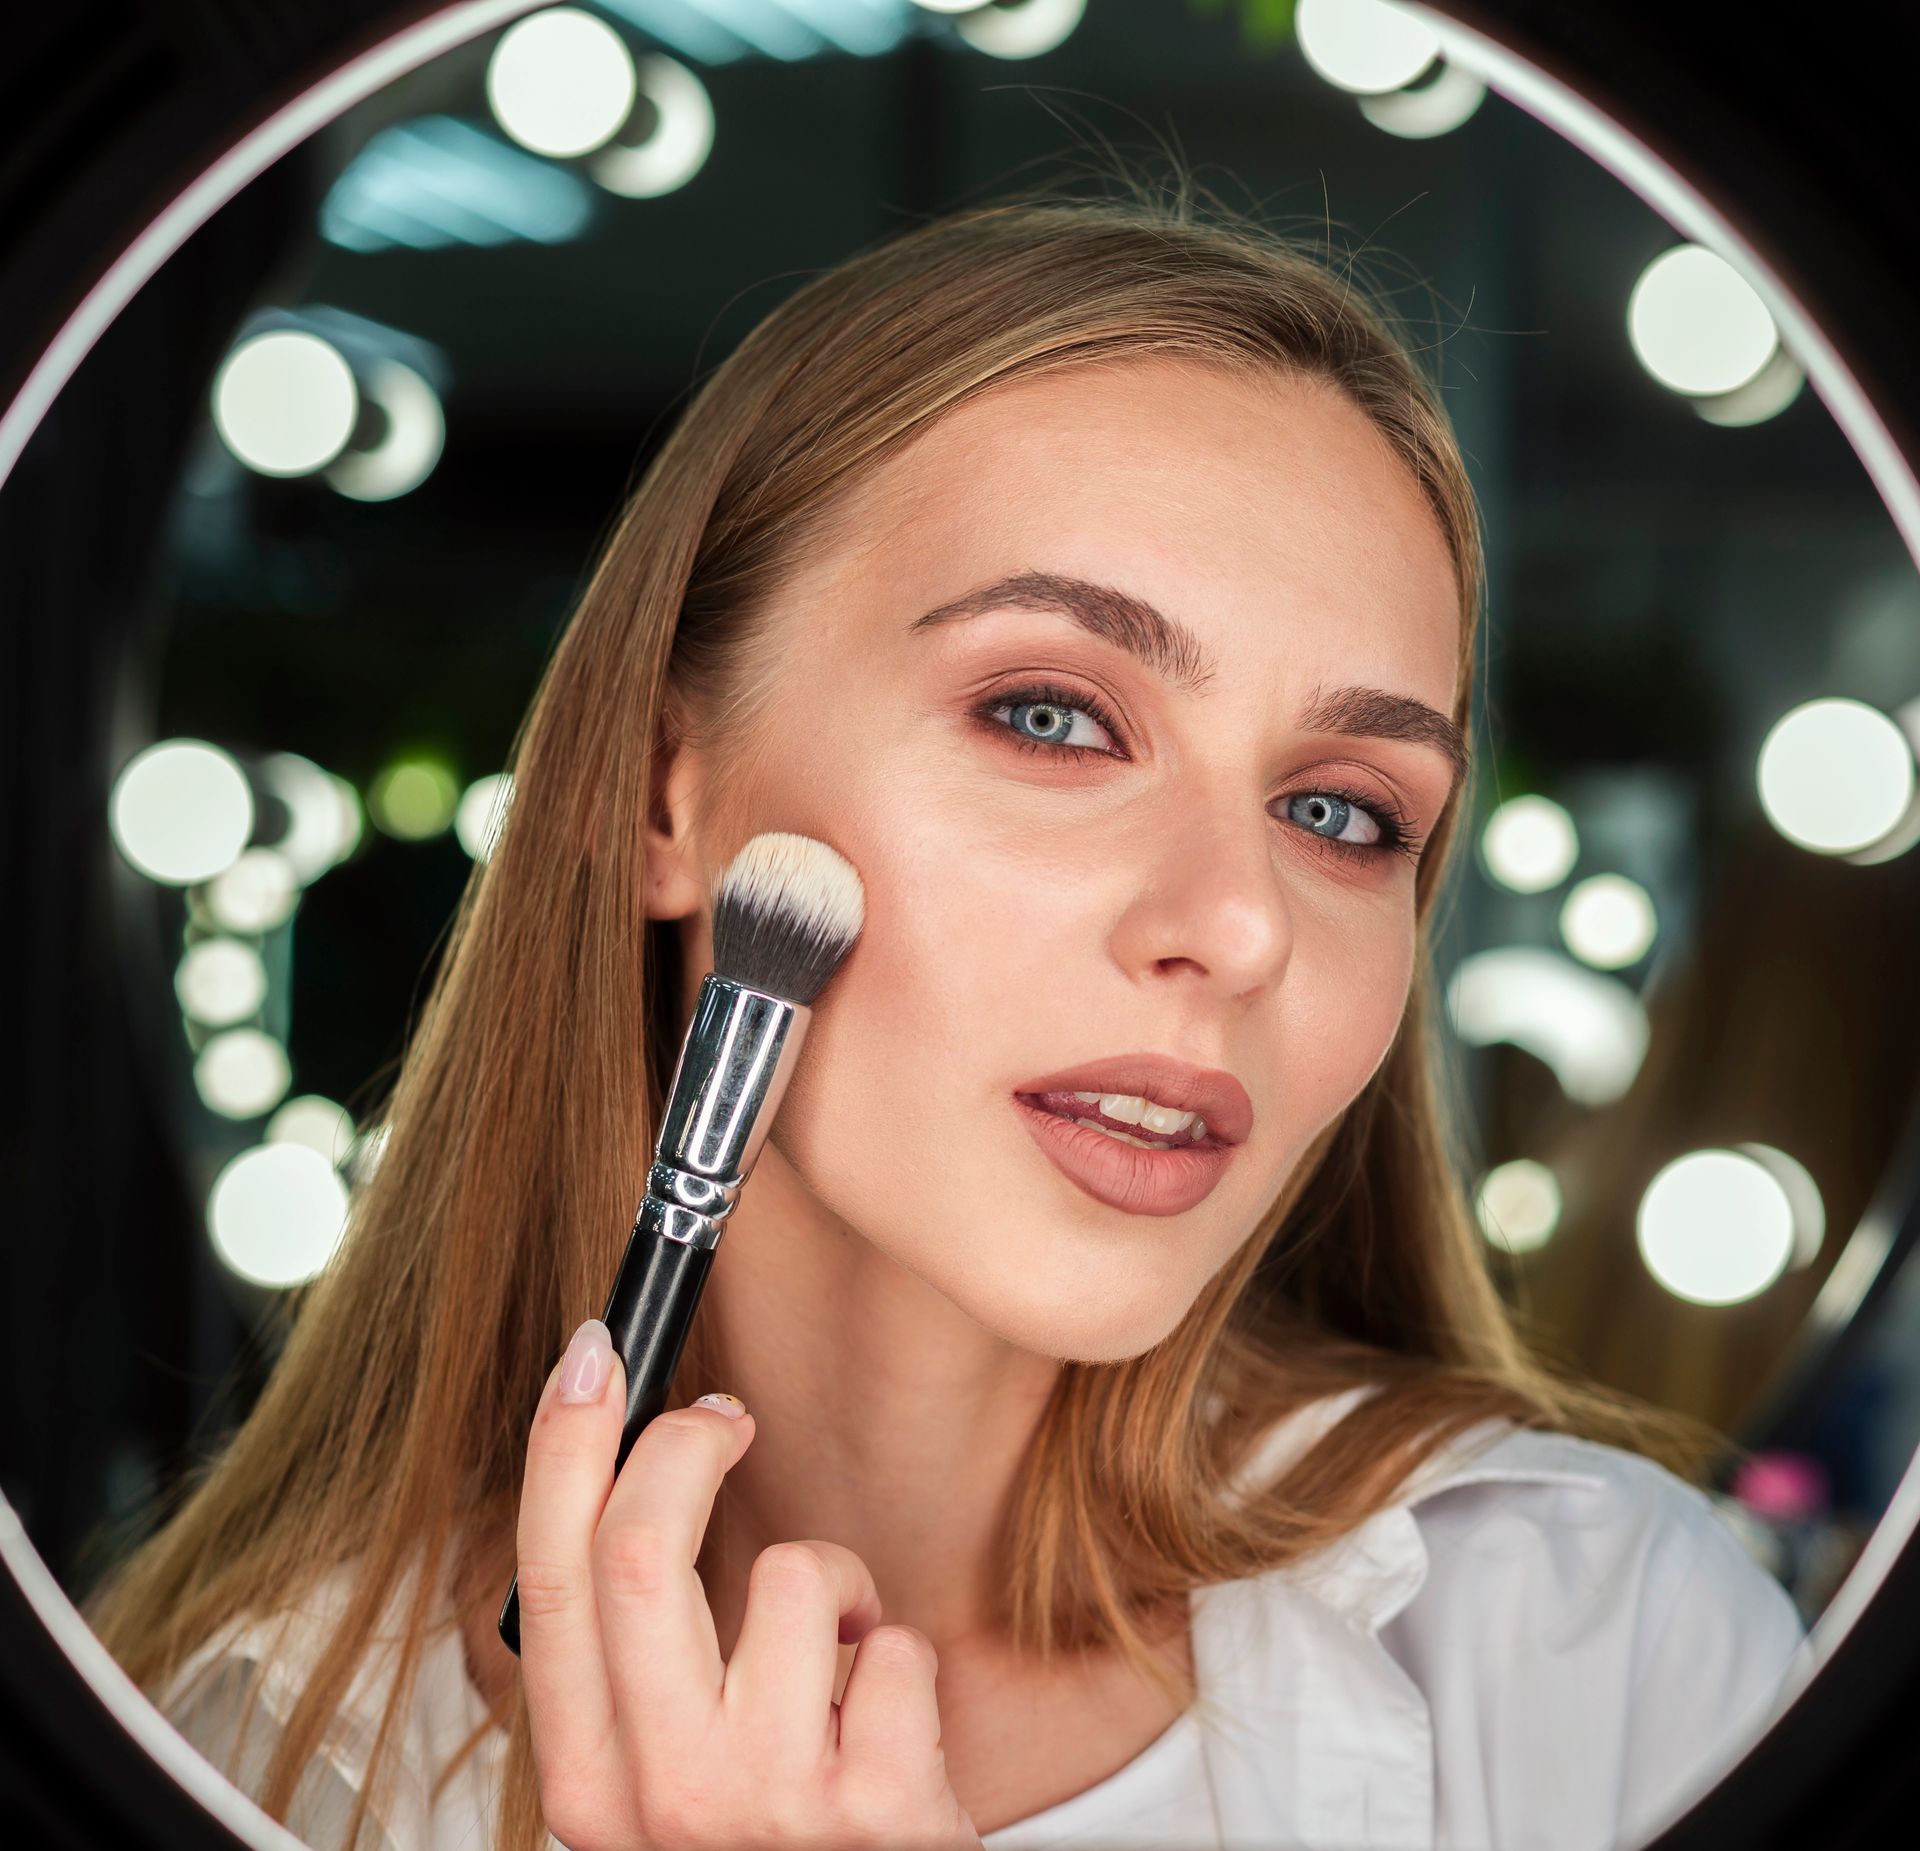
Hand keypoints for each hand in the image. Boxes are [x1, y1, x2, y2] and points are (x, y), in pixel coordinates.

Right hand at [512, 1318, 984, 1850]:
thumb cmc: (765, 1842)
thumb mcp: (664, 1773)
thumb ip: (639, 1663)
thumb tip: (638, 1472)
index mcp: (588, 1782)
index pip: (549, 1576)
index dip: (565, 1445)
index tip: (595, 1354)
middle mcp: (662, 1799)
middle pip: (639, 1548)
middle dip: (687, 1443)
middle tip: (728, 1419)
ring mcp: (770, 1807)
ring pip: (796, 1574)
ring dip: (833, 1578)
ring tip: (838, 1656)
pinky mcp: (879, 1810)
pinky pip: (896, 1645)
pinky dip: (900, 1658)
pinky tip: (890, 1729)